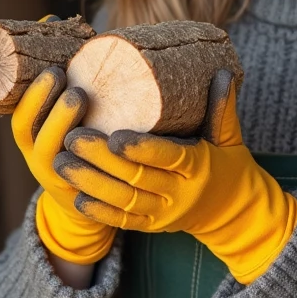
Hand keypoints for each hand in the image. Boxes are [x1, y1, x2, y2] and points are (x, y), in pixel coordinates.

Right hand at [10, 63, 114, 264]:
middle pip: (40, 141)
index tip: (55, 71)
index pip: (22, 121)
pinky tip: (115, 138)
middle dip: (55, 113)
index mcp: (31, 139)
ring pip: (62, 161)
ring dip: (73, 133)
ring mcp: (64, 178)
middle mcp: (41, 159)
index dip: (34, 98)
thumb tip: (51, 18)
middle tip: (76, 88)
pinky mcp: (89, 193)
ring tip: (88, 103)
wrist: (88, 195)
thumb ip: (57, 69)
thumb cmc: (73, 132)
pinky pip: (91, 179)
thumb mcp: (57, 107)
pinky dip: (101, 159)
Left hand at [55, 69, 296, 283]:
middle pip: (137, 177)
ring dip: (90, 183)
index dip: (141, 148)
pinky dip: (98, 211)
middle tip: (72, 138)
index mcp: (199, 168)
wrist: (236, 215)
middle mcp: (180, 194)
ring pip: (123, 200)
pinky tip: (74, 196)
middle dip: (102, 159)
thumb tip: (221, 71)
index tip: (114, 135)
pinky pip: (122, 222)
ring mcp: (164, 214)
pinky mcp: (152, 227)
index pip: (168, 157)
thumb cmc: (231, 168)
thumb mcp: (231, 138)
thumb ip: (222, 107)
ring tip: (60, 162)